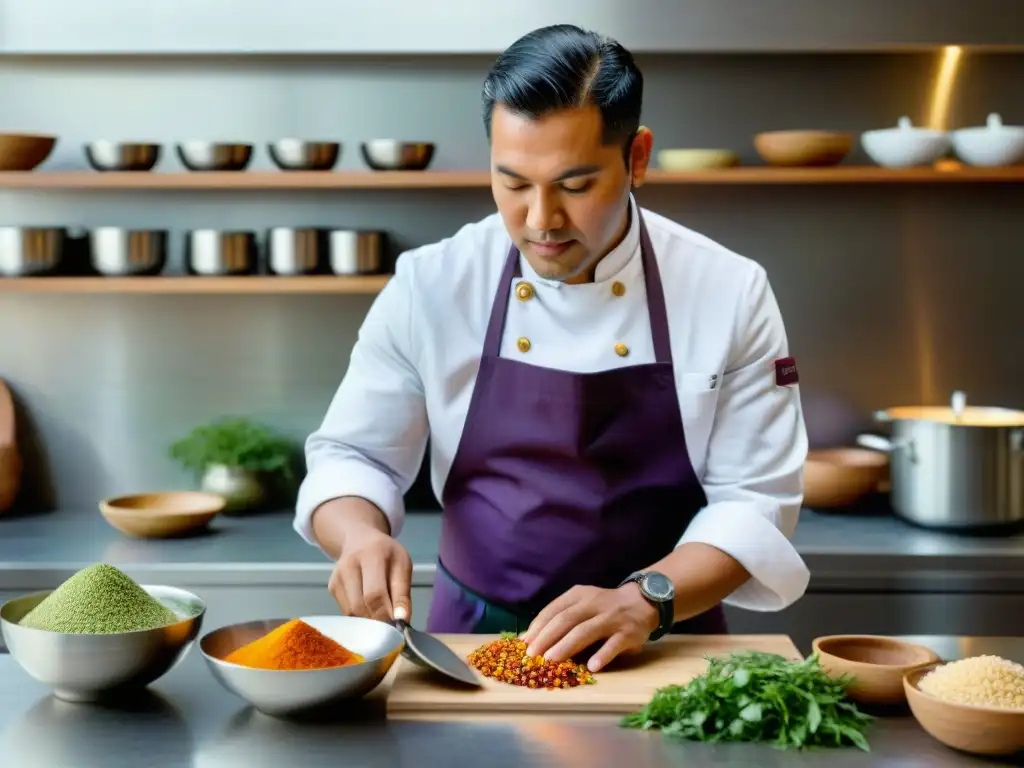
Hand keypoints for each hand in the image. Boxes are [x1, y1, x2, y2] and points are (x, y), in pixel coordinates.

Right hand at [328, 523, 411, 622]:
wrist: (360, 539)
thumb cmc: (387, 554)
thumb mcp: (402, 565)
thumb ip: (403, 594)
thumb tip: (402, 621)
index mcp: (372, 555)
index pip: (375, 594)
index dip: (386, 615)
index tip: (398, 627)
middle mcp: (349, 565)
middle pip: (360, 606)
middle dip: (377, 622)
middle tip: (392, 627)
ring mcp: (337, 577)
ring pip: (351, 612)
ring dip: (368, 621)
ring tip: (382, 616)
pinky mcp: (332, 587)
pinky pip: (346, 611)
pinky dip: (360, 616)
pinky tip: (369, 608)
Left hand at [520, 584, 660, 672]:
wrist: (642, 601)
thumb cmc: (604, 608)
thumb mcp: (582, 604)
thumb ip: (561, 618)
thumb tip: (531, 639)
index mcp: (578, 595)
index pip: (554, 610)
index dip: (538, 626)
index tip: (524, 643)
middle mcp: (594, 603)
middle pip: (566, 620)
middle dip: (547, 638)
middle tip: (533, 656)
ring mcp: (612, 617)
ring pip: (586, 631)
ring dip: (567, 646)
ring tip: (551, 661)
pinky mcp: (629, 632)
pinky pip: (613, 644)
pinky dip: (602, 655)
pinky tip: (592, 667)